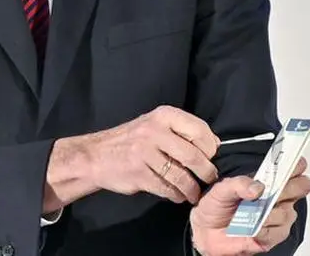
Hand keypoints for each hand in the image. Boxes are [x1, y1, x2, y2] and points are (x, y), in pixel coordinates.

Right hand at [81, 105, 220, 203]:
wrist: (95, 155)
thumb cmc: (132, 140)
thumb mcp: (155, 125)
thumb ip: (181, 131)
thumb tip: (214, 144)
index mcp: (163, 115)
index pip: (199, 130)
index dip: (211, 148)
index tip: (211, 157)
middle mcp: (154, 131)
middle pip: (193, 156)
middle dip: (206, 172)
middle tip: (209, 178)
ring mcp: (145, 153)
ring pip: (181, 176)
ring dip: (192, 189)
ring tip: (194, 193)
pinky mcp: (139, 174)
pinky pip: (167, 188)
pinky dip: (176, 195)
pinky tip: (177, 195)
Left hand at [189, 156, 309, 255]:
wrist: (207, 232)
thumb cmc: (217, 207)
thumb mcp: (222, 188)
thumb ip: (239, 184)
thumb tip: (258, 187)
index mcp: (268, 181)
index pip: (293, 167)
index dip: (296, 164)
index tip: (289, 164)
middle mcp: (278, 197)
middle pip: (301, 187)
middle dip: (288, 188)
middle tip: (271, 192)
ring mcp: (278, 217)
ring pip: (287, 212)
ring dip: (269, 214)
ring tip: (252, 214)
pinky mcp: (273, 236)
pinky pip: (277, 233)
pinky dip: (264, 231)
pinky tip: (253, 230)